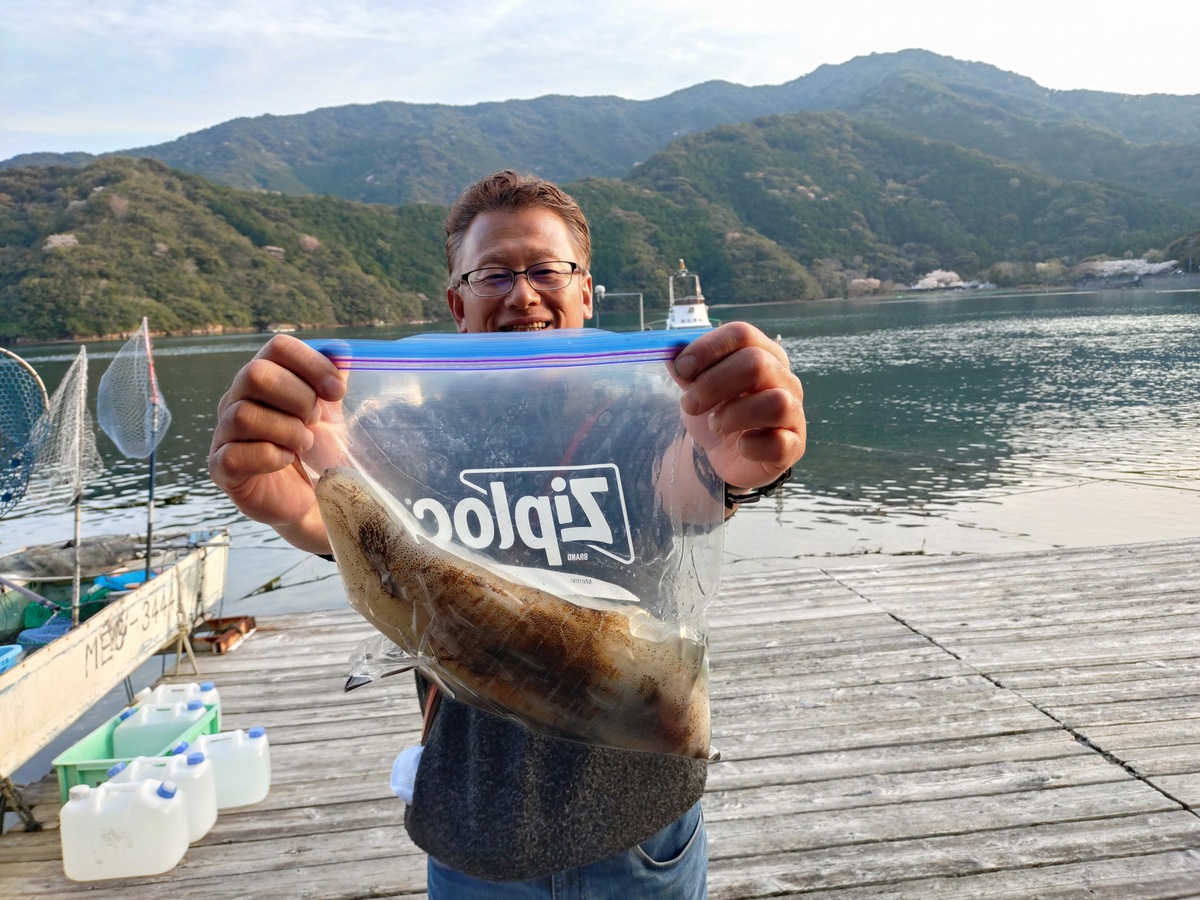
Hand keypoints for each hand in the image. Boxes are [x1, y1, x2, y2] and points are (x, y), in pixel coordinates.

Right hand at [208, 335, 345, 553]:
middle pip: (255, 374)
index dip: (312, 364)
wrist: (307, 496)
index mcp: (262, 378)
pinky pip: (235, 454)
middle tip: (316, 420)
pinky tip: (286, 461)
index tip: (337, 391)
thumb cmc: (313, 449)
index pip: (278, 347)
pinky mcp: (221, 468)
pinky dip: (269, 457)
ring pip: (244, 415)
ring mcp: (224, 434)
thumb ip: (332, 380)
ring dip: (287, 431)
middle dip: (297, 397)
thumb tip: (342, 350)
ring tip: (304, 444)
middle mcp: (235, 399)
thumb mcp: (328, 412)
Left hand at [671, 322, 805, 494]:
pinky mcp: (793, 445)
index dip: (707, 348)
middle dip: (713, 384)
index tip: (681, 369)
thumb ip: (686, 369)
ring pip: (775, 402)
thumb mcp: (696, 387)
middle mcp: (784, 379)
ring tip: (716, 425)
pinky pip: (780, 443)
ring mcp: (793, 412)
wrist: (728, 456)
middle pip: (756, 363)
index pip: (742, 334)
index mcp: (762, 353)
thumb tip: (670, 353)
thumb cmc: (718, 413)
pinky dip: (753, 446)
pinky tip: (741, 446)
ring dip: (733, 415)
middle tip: (689, 404)